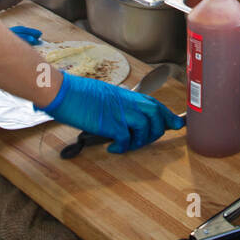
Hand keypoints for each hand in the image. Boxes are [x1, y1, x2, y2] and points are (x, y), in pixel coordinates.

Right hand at [40, 73, 183, 152]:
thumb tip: (128, 115)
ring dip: (140, 141)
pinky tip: (113, 148)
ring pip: (145, 128)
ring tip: (127, 145)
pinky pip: (126, 139)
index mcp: (127, 95)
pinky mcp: (110, 124)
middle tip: (144, 141)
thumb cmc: (79, 94)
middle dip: (157, 131)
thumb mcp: (106, 96)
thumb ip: (120, 105)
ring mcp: (120, 112)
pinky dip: (123, 147)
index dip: (168, 116)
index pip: (155, 104)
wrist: (63, 91)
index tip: (176, 125)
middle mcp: (128, 102)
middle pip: (156, 116)